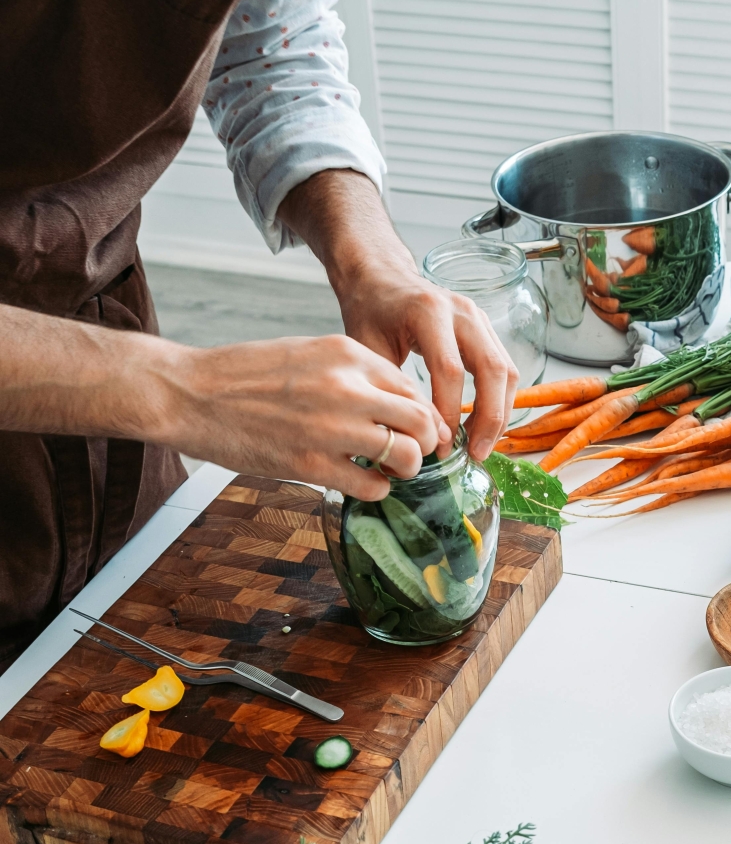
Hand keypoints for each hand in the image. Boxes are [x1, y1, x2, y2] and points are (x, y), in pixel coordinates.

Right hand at [154, 334, 449, 500]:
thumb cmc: (246, 376)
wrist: (191, 393)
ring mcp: (332, 427)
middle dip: (426, 443)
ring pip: (406, 455)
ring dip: (405, 469)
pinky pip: (372, 485)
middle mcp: (347, 387)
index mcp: (346, 354)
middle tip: (415, 454)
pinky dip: (376, 489)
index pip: (413, 388)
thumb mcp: (308, 354)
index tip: (420, 431)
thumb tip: (394, 405)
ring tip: (388, 470)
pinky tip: (361, 482)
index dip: (424, 415)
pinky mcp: (312, 463)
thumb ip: (352, 375)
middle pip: (421, 421)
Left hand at [278, 170, 518, 459]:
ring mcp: (479, 318)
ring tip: (480, 446)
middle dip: (488, 418)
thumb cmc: (370, 311)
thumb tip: (409, 438)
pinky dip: (499, 401)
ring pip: (506, 370)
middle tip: (474, 454)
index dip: (448, 414)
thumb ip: (389, 387)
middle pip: (492, 369)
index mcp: (428, 311)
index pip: (450, 371)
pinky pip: (504, 368)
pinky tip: (483, 427)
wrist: (381, 278)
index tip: (438, 446)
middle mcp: (462, 311)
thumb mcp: (366, 347)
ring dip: (499, 413)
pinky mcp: (486, 329)